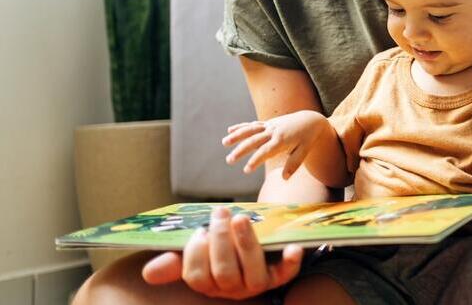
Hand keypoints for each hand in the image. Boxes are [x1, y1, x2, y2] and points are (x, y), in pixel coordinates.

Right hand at [142, 206, 301, 298]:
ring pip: (251, 272)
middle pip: (224, 273)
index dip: (196, 254)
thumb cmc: (222, 245)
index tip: (198, 231)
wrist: (258, 238)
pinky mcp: (280, 275)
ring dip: (246, 244)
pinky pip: (286, 273)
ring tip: (240, 218)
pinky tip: (294, 247)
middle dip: (221, 242)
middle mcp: (232, 288)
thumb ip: (176, 260)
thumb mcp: (199, 250)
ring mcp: (257, 282)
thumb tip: (148, 273)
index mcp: (210, 282)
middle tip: (220, 213)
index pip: (198, 277)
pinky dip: (291, 262)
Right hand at [223, 110, 328, 178]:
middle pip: (254, 141)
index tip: (246, 170)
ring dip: (237, 135)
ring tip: (224, 143)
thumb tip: (284, 178)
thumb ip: (294, 164)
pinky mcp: (268, 123)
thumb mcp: (304, 151)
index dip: (255, 160)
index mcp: (282, 140)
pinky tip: (229, 130)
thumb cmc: (307, 138)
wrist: (311, 120)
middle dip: (241, 150)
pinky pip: (253, 125)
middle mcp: (274, 131)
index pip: (266, 151)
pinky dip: (241, 127)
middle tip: (229, 160)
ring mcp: (270, 126)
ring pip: (250, 130)